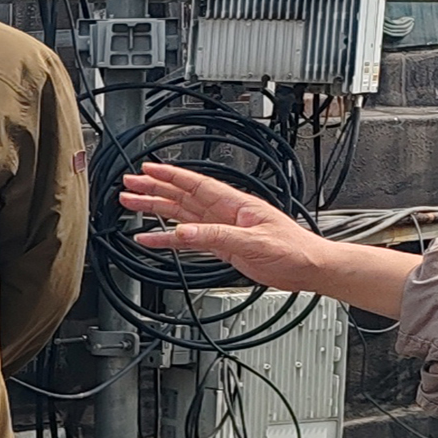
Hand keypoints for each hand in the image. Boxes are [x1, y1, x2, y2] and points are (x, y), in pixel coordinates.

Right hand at [119, 162, 360, 295]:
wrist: (308, 268)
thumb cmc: (293, 249)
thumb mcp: (254, 243)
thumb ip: (217, 237)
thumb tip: (184, 232)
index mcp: (235, 204)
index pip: (195, 185)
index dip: (170, 176)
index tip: (147, 169)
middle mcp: (226, 213)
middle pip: (182, 196)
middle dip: (155, 189)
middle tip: (129, 186)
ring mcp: (223, 229)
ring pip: (182, 215)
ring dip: (157, 209)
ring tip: (132, 205)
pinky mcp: (223, 246)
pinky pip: (189, 239)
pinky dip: (169, 238)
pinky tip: (153, 238)